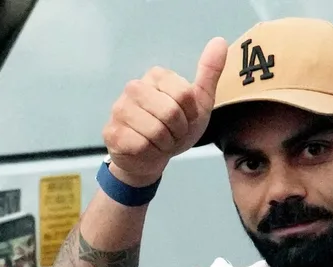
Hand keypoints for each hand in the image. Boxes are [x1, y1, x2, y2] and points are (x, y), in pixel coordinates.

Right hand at [102, 36, 227, 185]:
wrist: (151, 158)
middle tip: (171, 133)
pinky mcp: (112, 132)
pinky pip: (141, 144)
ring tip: (159, 141)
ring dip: (164, 143)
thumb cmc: (174, 129)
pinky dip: (150, 152)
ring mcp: (120, 109)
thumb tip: (220, 41)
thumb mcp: (198, 103)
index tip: (184, 120)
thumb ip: (209, 73)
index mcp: (156, 76)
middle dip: (177, 131)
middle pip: (170, 112)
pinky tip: (146, 149)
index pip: (184, 94)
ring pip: (156, 130)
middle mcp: (134, 87)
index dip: (190, 115)